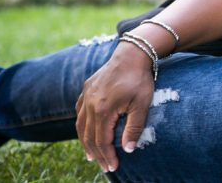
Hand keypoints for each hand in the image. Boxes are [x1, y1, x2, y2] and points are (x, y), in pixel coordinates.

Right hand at [75, 43, 153, 173]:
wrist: (132, 53)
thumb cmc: (140, 79)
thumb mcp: (142, 104)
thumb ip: (134, 127)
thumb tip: (128, 150)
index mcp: (102, 110)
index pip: (101, 141)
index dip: (107, 156)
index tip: (113, 167)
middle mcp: (89, 105)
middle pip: (89, 136)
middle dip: (97, 153)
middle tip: (105, 166)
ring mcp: (86, 96)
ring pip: (81, 125)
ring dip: (86, 142)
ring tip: (93, 155)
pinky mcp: (86, 89)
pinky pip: (79, 111)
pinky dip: (82, 125)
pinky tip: (87, 131)